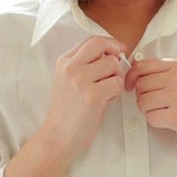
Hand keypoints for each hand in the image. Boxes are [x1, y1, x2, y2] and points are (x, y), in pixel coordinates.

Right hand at [42, 36, 125, 159]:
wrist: (58, 136)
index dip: (110, 43)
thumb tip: (113, 51)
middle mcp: (70, 67)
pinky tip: (106, 100)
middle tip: (115, 69)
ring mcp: (80, 80)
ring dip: (116, 76)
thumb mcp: (69, 80)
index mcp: (64, 62)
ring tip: (107, 90)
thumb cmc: (68, 110)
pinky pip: (117, 83)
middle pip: (102, 44)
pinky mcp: (92, 96)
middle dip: (115, 54)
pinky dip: (117, 91)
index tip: (118, 51)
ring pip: (113, 64)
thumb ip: (85, 64)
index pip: (92, 40)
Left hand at [124, 58, 176, 148]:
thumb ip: (161, 71)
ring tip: (162, 110)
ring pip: (142, 101)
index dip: (131, 76)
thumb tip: (133, 67)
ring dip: (147, 109)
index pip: (142, 65)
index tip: (130, 85)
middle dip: (142, 96)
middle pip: (140, 85)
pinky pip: (150, 117)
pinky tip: (168, 119)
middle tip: (154, 102)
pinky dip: (155, 121)